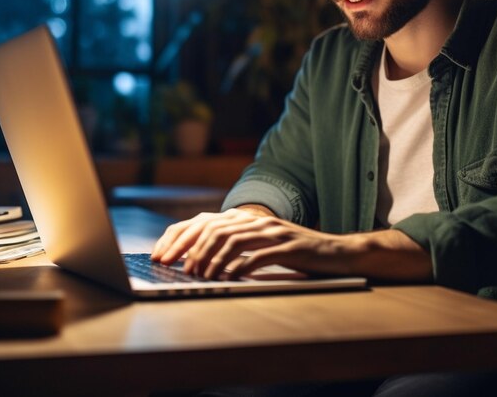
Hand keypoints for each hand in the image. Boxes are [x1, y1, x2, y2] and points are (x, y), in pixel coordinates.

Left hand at [151, 208, 432, 282]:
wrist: (335, 252)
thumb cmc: (295, 251)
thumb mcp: (262, 244)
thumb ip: (236, 244)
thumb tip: (197, 259)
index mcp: (248, 218)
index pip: (205, 221)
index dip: (180, 236)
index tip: (162, 254)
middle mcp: (258, 220)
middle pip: (215, 227)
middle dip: (190, 248)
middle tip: (175, 267)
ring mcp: (273, 232)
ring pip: (233, 239)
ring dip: (211, 259)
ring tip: (199, 275)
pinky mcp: (288, 246)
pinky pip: (258, 256)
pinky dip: (239, 267)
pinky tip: (227, 278)